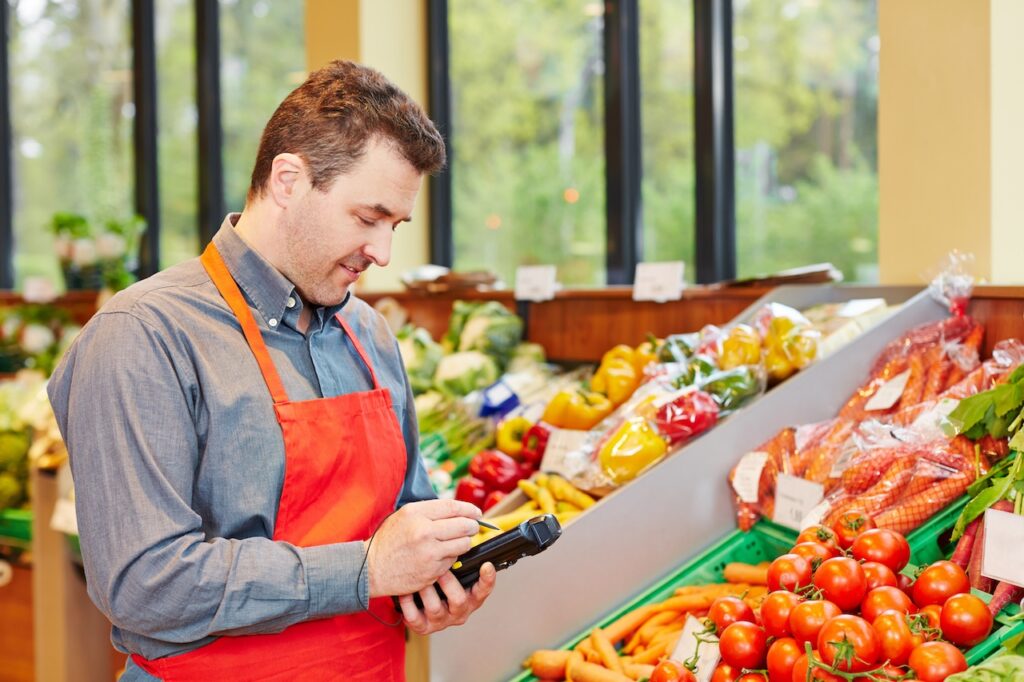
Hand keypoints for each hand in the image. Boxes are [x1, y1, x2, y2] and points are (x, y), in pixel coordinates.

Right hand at [366, 499, 481, 597]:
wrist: (372, 568)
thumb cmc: (388, 540)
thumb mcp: (403, 515)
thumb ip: (429, 510)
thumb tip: (458, 510)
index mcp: (416, 513)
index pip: (453, 507)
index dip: (469, 509)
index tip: (476, 512)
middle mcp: (424, 531)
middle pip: (463, 525)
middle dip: (472, 526)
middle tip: (473, 527)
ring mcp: (429, 552)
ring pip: (463, 544)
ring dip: (464, 542)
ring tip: (457, 541)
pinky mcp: (432, 571)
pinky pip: (453, 560)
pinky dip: (451, 557)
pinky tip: (441, 556)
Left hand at [397, 563, 496, 634]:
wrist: (417, 605)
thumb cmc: (438, 583)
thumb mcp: (453, 574)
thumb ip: (459, 563)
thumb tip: (462, 536)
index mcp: (470, 598)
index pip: (483, 590)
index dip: (487, 579)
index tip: (486, 565)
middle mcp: (458, 612)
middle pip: (459, 600)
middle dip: (448, 583)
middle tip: (440, 569)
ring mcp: (441, 621)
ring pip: (435, 608)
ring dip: (425, 591)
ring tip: (417, 577)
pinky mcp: (423, 627)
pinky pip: (414, 617)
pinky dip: (408, 603)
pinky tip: (404, 591)